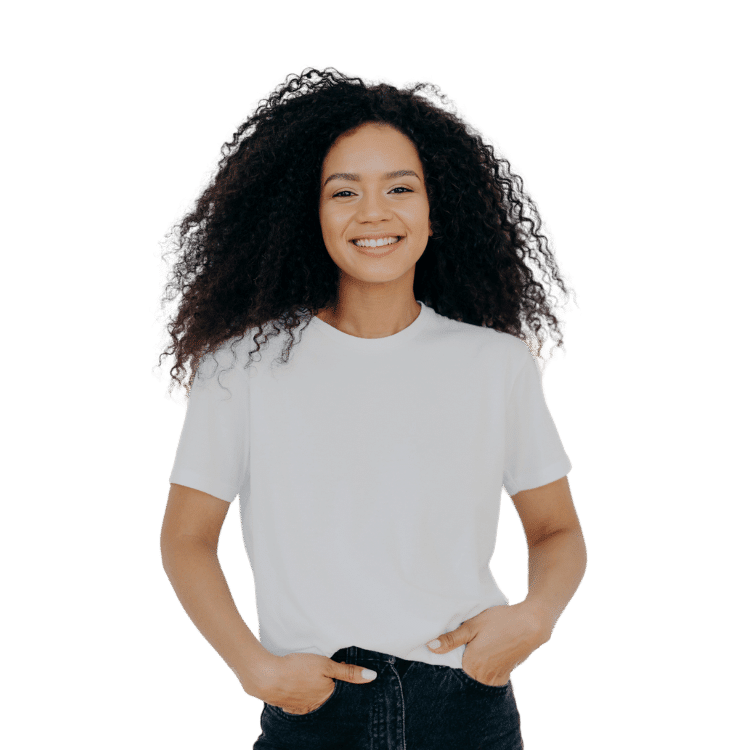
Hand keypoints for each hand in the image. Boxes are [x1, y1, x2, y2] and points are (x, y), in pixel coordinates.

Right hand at [244, 652, 378, 714]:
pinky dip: (301, 696)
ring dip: (315, 693)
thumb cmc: (297, 668)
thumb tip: (372, 676)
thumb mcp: (326, 665)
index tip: (342, 671)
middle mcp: (315, 706)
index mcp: (327, 696)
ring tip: (312, 681)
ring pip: (314, 702)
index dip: (344, 682)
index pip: (342, 692)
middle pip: (328, 699)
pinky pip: (299, 703)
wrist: (266, 676)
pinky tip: (299, 689)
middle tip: (326, 675)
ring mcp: (300, 708)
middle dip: (330, 689)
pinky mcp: (287, 705)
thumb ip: (348, 672)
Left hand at [426, 602, 553, 685]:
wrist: (531, 624)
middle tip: (462, 648)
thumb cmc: (500, 621)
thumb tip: (430, 647)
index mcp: (472, 665)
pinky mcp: (504, 676)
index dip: (447, 660)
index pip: (451, 670)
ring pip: (476, 678)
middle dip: (460, 666)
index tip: (447, 650)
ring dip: (472, 668)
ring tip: (475, 650)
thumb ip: (451, 639)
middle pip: (464, 676)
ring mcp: (495, 679)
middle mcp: (483, 677)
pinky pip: (488, 679)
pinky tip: (485, 655)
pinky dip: (484, 671)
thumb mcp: (472, 625)